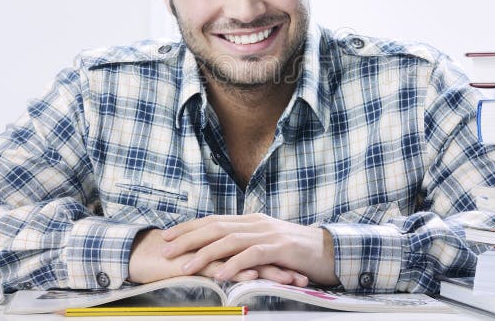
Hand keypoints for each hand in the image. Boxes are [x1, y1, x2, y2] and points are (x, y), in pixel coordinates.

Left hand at [159, 213, 339, 286]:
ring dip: (205, 253)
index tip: (167, 237)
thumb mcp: (267, 244)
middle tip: (165, 251)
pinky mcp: (280, 248)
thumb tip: (219, 252)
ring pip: (230, 240)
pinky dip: (234, 263)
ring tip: (186, 266)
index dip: (188, 227)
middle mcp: (256, 223)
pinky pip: (252, 255)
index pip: (213, 220)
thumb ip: (245, 244)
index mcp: (251, 220)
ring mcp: (268, 233)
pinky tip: (220, 274)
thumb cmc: (296, 252)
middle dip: (187, 238)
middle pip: (216, 227)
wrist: (329, 251)